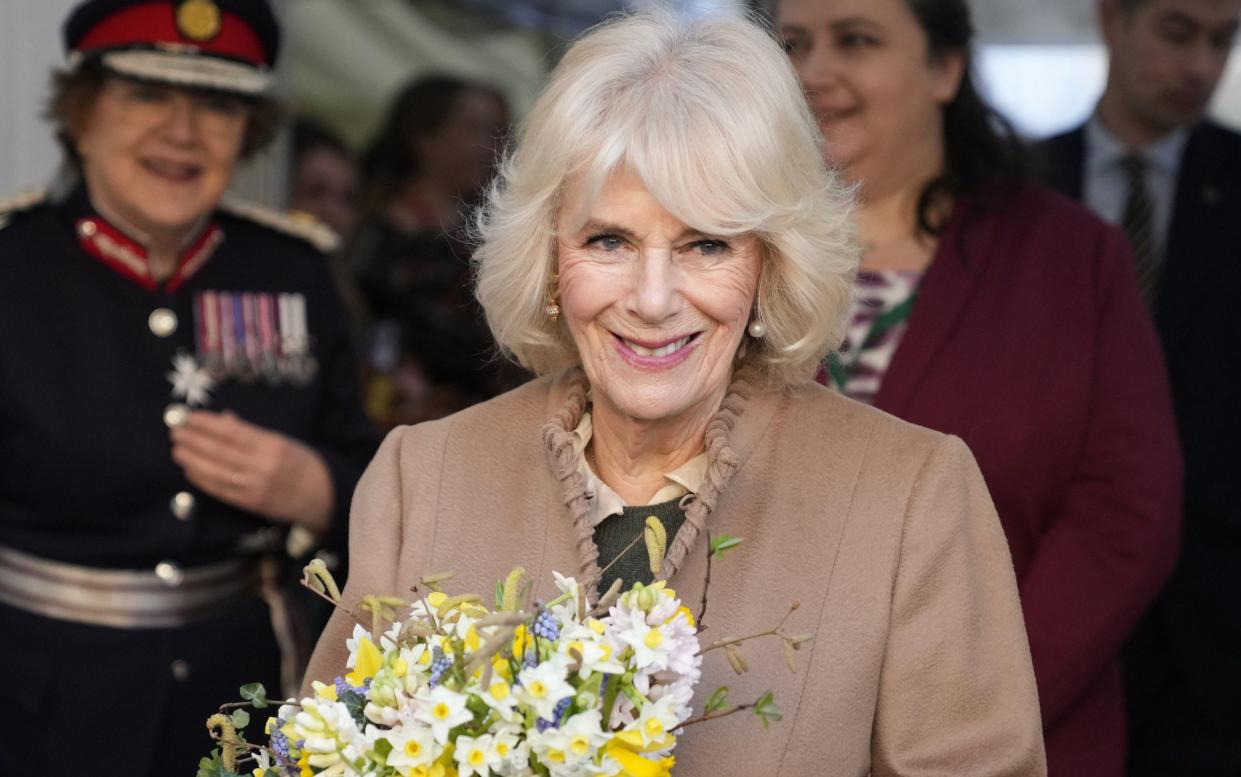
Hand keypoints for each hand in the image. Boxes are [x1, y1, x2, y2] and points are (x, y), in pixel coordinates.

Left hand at [170, 410, 333, 533]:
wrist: (322, 497)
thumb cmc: (302, 464)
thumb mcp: (282, 441)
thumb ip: (252, 432)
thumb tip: (224, 419)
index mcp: (274, 446)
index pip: (234, 432)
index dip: (209, 425)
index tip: (191, 417)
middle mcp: (264, 466)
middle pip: (221, 451)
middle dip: (195, 441)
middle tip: (176, 432)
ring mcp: (256, 486)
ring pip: (217, 471)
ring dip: (193, 460)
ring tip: (178, 450)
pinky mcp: (250, 503)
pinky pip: (220, 490)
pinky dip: (203, 480)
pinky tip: (190, 470)